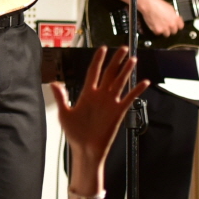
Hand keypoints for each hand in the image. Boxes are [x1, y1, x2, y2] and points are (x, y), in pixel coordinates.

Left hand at [54, 44, 145, 165]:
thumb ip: (61, 97)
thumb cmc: (75, 134)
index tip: (102, 49)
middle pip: (109, 73)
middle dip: (116, 60)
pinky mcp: (118, 112)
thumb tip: (54, 83)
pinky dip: (137, 90)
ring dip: (126, 70)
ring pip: (120, 82)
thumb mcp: (64, 114)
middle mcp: (100, 96)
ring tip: (132, 59)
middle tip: (122, 48)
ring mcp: (110, 103)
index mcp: (87, 94)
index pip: (94, 72)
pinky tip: (144, 82)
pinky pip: (129, 98)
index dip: (98, 60)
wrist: (86, 149)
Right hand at [132, 0, 183, 36]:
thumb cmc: (159, 4)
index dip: (178, 25)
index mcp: (176, 19)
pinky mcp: (157, 31)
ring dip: (164, 31)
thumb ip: (174, 16)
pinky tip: (155, 25)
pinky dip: (157, 30)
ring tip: (161, 25)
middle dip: (171, 29)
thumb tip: (175, 19)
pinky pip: (158, 33)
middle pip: (174, 32)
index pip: (181, 26)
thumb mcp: (170, 8)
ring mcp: (164, 29)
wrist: (149, 5)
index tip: (175, 25)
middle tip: (167, 25)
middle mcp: (171, 25)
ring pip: (167, 34)